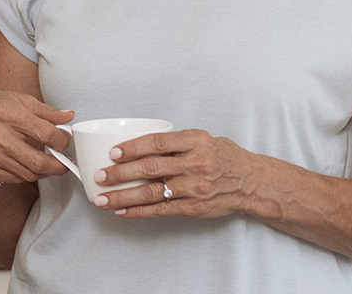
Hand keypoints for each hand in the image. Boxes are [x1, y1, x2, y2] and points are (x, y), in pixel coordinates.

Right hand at [0, 89, 75, 185]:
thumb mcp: (17, 100)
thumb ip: (45, 111)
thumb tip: (69, 117)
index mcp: (5, 111)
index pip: (46, 134)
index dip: (62, 141)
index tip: (65, 142)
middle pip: (38, 161)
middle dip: (59, 166)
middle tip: (65, 163)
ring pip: (28, 173)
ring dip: (44, 171)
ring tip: (48, 163)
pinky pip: (14, 178)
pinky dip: (25, 173)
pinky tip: (26, 163)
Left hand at [95, 129, 263, 218]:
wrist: (253, 183)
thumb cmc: (224, 157)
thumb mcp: (204, 140)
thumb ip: (176, 142)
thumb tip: (137, 143)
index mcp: (196, 141)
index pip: (157, 142)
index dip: (132, 147)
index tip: (113, 152)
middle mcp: (196, 164)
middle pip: (150, 168)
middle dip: (119, 173)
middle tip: (98, 176)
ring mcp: (194, 188)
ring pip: (151, 193)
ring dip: (123, 196)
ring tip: (102, 199)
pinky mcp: (194, 207)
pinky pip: (161, 210)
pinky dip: (138, 211)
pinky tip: (122, 211)